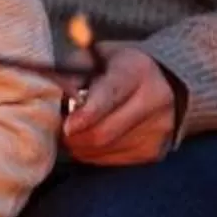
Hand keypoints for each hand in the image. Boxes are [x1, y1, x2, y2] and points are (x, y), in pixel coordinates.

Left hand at [63, 43, 181, 166]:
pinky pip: (112, 161)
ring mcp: (157, 130)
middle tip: (57, 129)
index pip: (109, 96)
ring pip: (105, 150)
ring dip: (80, 145)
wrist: (168, 83)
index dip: (85, 114)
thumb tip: (48, 85)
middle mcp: (154, 101)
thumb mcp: (100, 56)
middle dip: (73, 135)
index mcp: (137, 70)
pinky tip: (88, 140)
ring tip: (71, 132)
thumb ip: (75, 68)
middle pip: (104, 132)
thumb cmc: (122, 67)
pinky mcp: (154, 152)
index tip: (66, 125)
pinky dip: (93, 154)